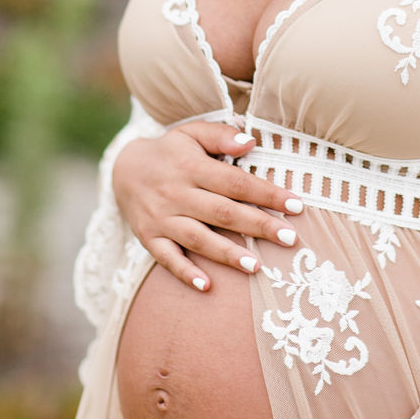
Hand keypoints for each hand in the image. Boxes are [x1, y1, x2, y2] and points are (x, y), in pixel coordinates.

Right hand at [111, 120, 303, 290]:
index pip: (236, 182)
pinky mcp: (149, 239)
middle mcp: (177, 194)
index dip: (266, 194)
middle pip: (223, 213)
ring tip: (256, 267)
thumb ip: (220, 135)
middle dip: (258, 226)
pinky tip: (207, 286)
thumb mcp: (191, 132)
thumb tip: (250, 142)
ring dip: (227, 254)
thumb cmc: (170, 151)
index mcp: (192, 167)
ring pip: (198, 239)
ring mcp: (161, 219)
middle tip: (290, 239)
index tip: (296, 205)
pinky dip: (185, 273)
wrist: (123, 169)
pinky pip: (167, 259)